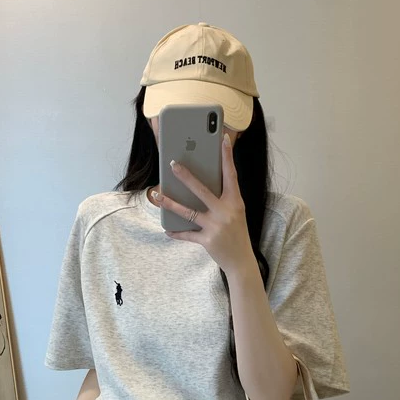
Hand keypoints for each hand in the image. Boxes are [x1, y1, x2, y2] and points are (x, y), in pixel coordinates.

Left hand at [153, 134, 254, 276]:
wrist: (241, 260)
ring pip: (189, 211)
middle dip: (186, 177)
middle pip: (202, 191)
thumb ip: (222, 198)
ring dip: (171, 203)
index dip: (227, 156)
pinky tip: (167, 229)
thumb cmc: (237, 232)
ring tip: (158, 195)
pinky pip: (188, 234)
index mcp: (235, 201)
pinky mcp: (207, 240)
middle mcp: (226, 212)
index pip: (231, 174)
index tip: (223, 139)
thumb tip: (199, 184)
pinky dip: (177, 232)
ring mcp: (216, 226)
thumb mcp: (235, 212)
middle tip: (173, 164)